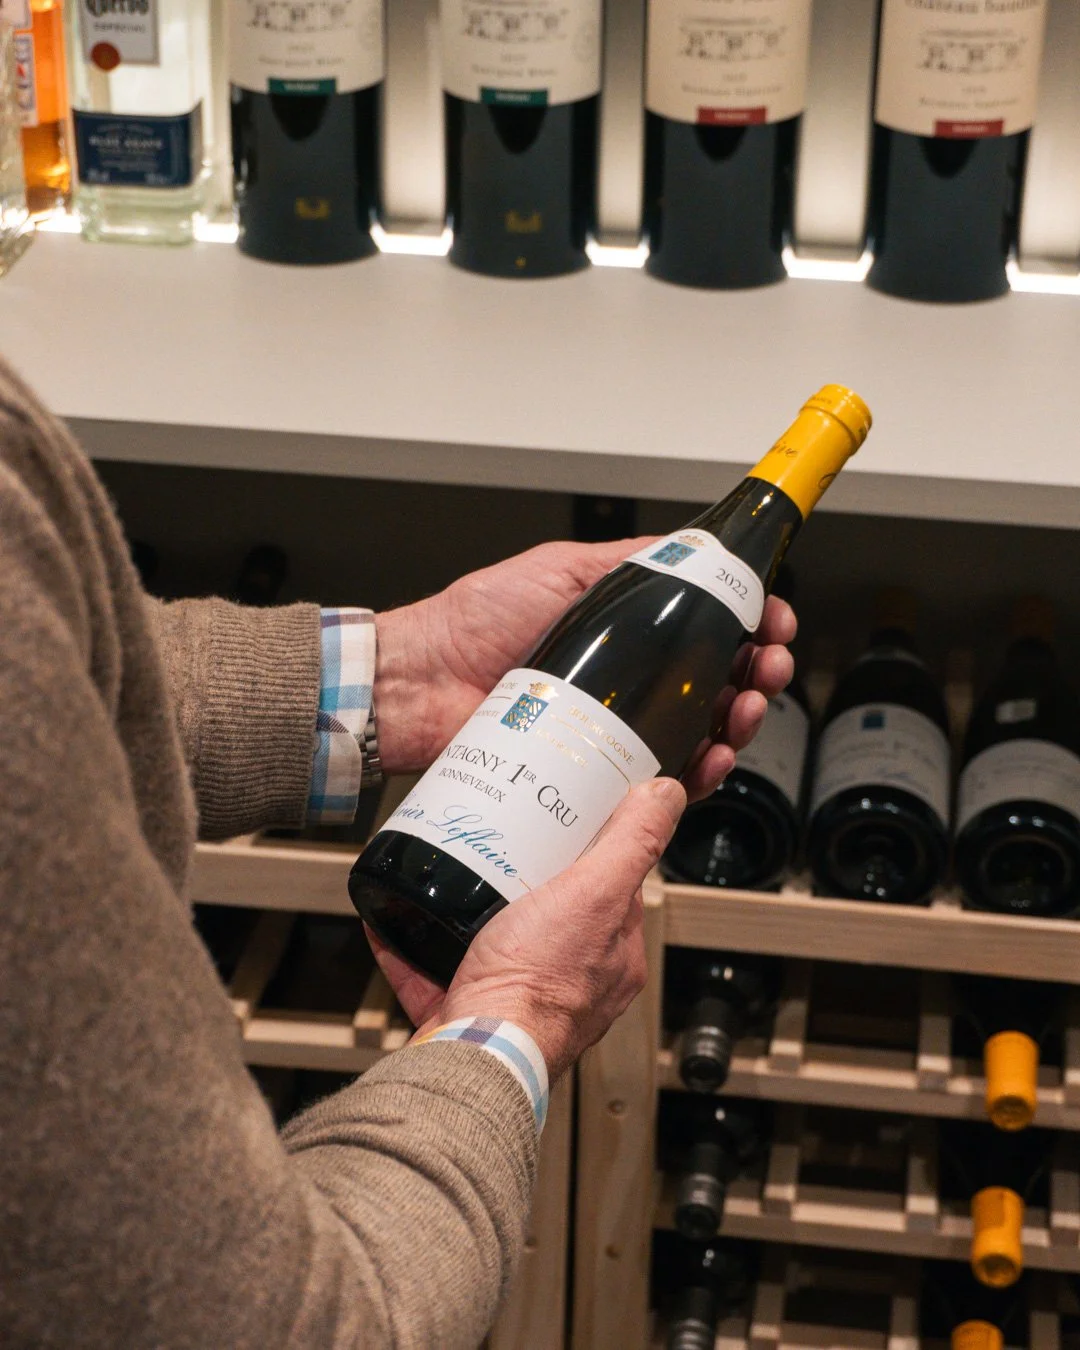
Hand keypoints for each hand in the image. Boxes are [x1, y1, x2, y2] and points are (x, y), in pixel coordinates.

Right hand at [368, 776, 685, 1079]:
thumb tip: (668, 795)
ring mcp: (519, 996)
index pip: (616, 886)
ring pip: (497, 939)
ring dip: (473, 907)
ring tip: (455, 869)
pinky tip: (399, 917)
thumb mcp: (596, 892)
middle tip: (504, 836)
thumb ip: (634, 842)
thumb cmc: (537, 985)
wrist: (474, 1055)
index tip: (571, 816)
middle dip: (527, 875)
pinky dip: (418, 943)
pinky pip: (439, 966)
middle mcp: (572, 979)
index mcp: (612, 953)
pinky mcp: (468, 1008)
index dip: (596, 847)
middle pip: (553, 910)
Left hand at [374, 538, 795, 799]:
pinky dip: (699, 771)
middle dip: (759, 673)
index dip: (752, 620)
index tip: (774, 619)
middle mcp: (627, 677)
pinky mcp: (600, 768)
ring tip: (745, 711)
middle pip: (717, 678)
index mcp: (625, 627)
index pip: (708, 622)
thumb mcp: (559, 568)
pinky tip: (710, 758)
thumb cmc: (475, 621)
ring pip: (701, 729)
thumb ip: (624, 561)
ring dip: (738, 721)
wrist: (423, 682)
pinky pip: (664, 775)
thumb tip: (691, 547)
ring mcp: (616, 724)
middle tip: (770, 669)